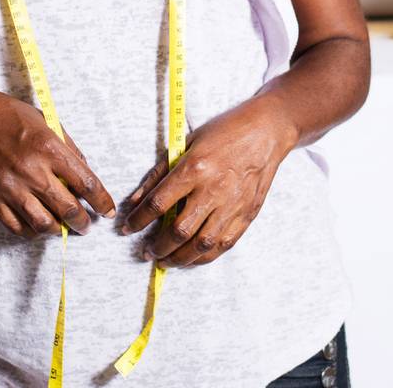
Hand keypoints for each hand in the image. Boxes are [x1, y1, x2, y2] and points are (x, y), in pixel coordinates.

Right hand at [0, 83, 114, 236]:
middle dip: (83, 222)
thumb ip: (69, 147)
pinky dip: (32, 231)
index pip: (86, 183)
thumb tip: (85, 173)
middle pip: (68, 209)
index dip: (102, 202)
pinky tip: (38, 225)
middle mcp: (31, 170)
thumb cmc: (10, 115)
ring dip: (59, 230)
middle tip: (87, 225)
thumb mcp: (47, 120)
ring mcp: (10, 187)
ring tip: (63, 227)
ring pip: (43, 224)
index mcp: (49, 147)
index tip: (107, 211)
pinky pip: (17, 227)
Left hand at [119, 100, 296, 268]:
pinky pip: (222, 245)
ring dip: (179, 259)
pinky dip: (203, 257)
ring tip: (166, 260)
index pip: (158, 203)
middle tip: (146, 252)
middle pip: (179, 231)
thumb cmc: (224, 132)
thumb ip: (159, 173)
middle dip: (157, 247)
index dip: (138, 220)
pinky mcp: (246, 215)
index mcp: (194, 168)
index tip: (126, 229)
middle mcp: (213, 190)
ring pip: (201, 245)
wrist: (266, 132)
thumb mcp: (186, 143)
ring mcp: (232, 205)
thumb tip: (135, 201)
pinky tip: (191, 257)